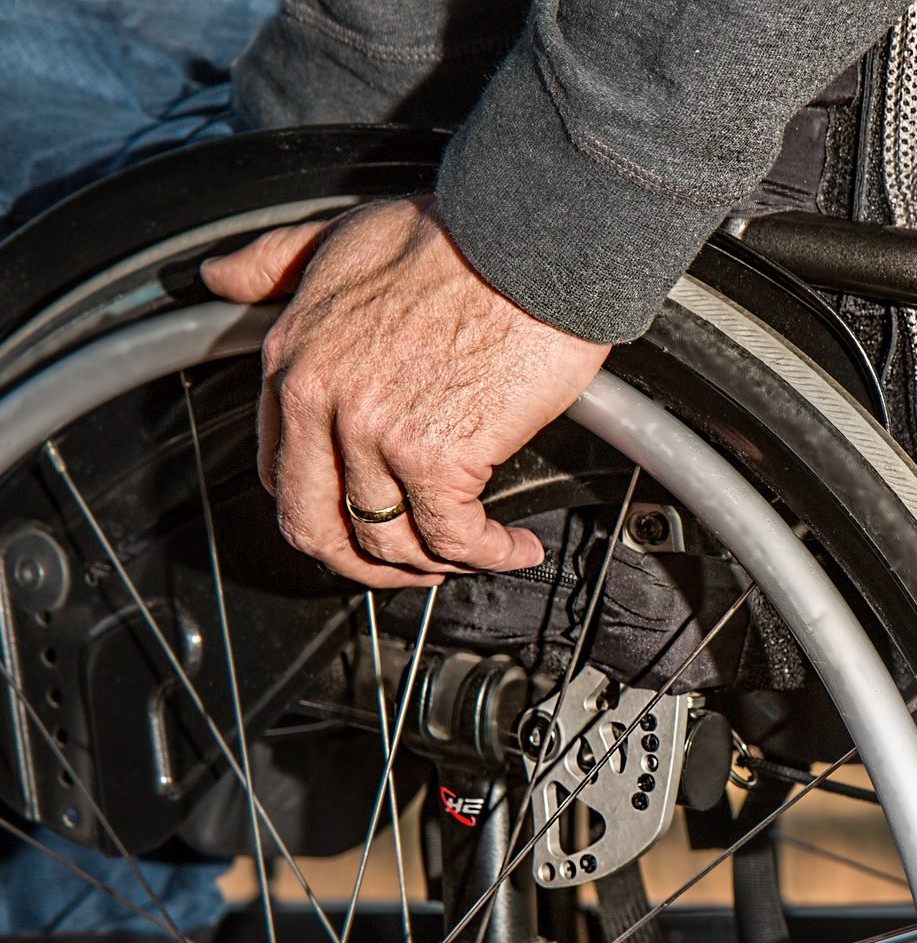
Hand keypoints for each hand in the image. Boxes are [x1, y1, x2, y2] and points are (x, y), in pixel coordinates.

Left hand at [201, 198, 610, 587]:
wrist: (530, 239)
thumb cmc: (457, 236)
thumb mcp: (339, 236)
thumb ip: (275, 262)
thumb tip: (220, 277)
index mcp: (293, 359)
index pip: (283, 473)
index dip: (326, 512)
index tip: (366, 517)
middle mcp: (321, 402)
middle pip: (318, 529)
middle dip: (366, 565)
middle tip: (413, 566)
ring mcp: (376, 434)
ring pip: (389, 544)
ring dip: (438, 565)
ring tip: (479, 552)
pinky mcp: (438, 456)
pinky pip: (454, 538)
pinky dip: (489, 555)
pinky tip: (515, 546)